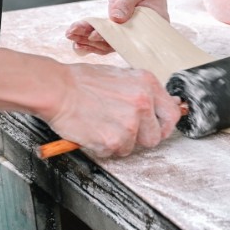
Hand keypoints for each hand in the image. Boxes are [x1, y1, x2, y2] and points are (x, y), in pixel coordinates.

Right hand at [44, 62, 182, 157]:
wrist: (57, 89)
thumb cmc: (81, 82)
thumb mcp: (121, 77)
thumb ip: (142, 93)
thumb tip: (158, 107)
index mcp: (147, 84)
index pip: (172, 113)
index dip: (164, 125)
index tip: (156, 128)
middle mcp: (142, 103)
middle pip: (155, 137)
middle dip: (140, 138)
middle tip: (121, 130)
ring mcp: (129, 123)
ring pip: (133, 147)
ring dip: (119, 142)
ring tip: (102, 125)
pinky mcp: (113, 140)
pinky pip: (114, 152)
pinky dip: (102, 147)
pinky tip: (93, 130)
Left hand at [66, 0, 169, 55]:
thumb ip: (126, 3)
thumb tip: (116, 19)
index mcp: (154, 25)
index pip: (135, 38)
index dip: (115, 41)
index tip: (95, 37)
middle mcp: (141, 33)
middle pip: (118, 43)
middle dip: (95, 41)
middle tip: (77, 37)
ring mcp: (127, 32)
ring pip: (107, 43)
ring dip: (88, 41)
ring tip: (71, 34)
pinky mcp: (116, 29)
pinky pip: (103, 37)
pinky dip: (88, 37)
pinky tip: (74, 36)